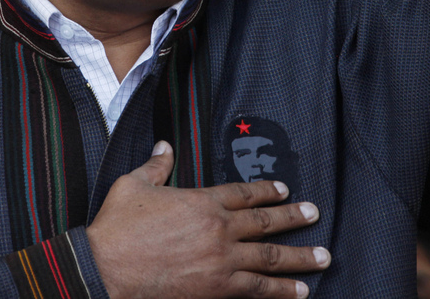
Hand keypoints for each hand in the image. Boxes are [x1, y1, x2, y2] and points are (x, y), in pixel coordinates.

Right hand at [86, 141, 330, 298]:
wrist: (105, 269)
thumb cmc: (116, 226)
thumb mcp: (134, 185)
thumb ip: (156, 165)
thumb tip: (165, 145)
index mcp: (202, 201)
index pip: (244, 193)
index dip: (267, 192)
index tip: (285, 190)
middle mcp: (218, 228)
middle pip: (266, 222)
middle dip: (294, 218)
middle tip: (315, 215)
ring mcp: (221, 261)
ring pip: (270, 257)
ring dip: (300, 257)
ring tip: (323, 257)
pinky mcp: (217, 289)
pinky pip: (258, 290)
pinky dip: (281, 292)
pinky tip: (300, 293)